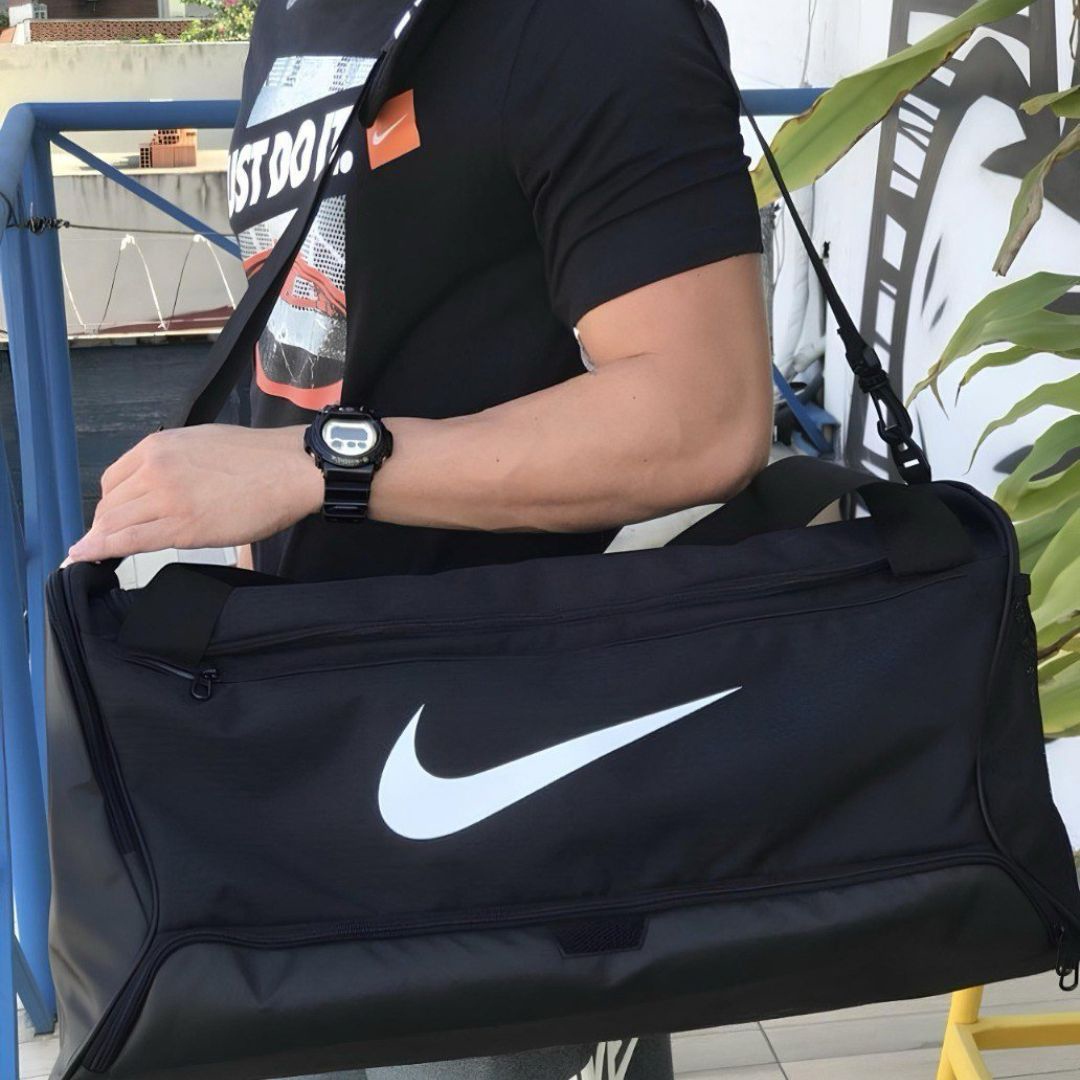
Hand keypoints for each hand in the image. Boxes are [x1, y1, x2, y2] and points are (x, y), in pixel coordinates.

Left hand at [67, 425, 322, 562]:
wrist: (289, 469)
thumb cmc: (256, 457)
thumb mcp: (200, 442)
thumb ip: (172, 461)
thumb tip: (159, 483)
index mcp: (159, 446)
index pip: (113, 480)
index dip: (111, 503)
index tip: (115, 517)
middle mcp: (155, 469)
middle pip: (110, 504)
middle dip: (107, 524)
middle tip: (112, 540)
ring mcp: (167, 498)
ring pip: (114, 523)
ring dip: (104, 539)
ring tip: (97, 552)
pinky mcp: (182, 527)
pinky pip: (130, 541)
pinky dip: (102, 550)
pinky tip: (87, 557)